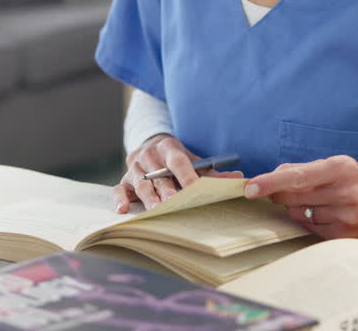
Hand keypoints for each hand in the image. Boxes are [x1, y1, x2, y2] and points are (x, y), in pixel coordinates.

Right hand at [112, 134, 242, 212]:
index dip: (187, 174)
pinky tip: (124, 210)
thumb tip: (238, 179)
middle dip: (167, 190)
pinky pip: (119, 190)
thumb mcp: (192, 160)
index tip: (195, 189)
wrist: (150, 146)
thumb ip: (212, 172)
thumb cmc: (176, 159)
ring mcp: (135, 167)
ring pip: (141, 183)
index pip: (178, 160)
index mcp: (168, 147)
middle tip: (174, 203)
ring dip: (149, 198)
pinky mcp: (124, 180)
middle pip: (159, 175)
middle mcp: (149, 155)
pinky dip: (119, 200)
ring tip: (157, 210)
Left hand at [243, 155, 357, 245]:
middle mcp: (344, 192)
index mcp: (341, 168)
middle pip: (293, 197)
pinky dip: (312, 221)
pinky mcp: (343, 236)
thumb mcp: (339, 166)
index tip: (250, 188)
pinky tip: (329, 215)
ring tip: (323, 203)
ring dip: (300, 208)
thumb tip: (273, 176)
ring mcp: (345, 217)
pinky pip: (311, 229)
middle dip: (280, 194)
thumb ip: (305, 169)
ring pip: (299, 214)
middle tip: (281, 191)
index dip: (270, 182)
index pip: (298, 176)